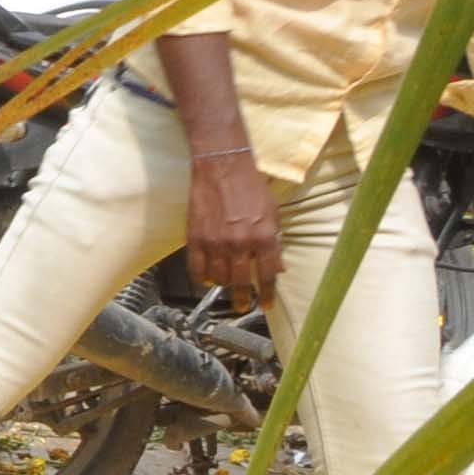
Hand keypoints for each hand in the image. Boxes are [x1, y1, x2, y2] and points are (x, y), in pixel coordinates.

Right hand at [185, 149, 282, 303]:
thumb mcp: (272, 214)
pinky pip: (197, 268)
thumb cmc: (250, 188)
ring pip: (219, 278)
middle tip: (243, 306)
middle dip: (244, 298)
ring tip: (226, 287)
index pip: (268, 275)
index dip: (268, 292)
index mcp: (264, 237)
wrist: (222, 169)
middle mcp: (240, 244)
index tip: (267, 303)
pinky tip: (206, 279)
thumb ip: (274, 241)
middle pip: (242, 282)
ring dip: (224, 286)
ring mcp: (216, 243)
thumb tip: (277, 266)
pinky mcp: (196, 239)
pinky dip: (201, 277)